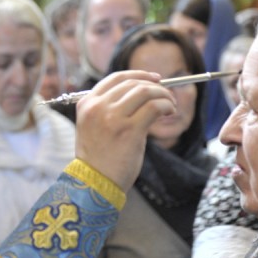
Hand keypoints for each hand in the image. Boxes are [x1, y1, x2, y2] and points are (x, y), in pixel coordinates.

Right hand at [74, 71, 176, 190]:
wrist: (94, 183)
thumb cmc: (98, 158)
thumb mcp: (93, 126)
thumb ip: (108, 108)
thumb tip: (140, 93)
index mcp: (87, 104)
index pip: (116, 78)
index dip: (138, 75)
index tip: (154, 79)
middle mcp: (98, 107)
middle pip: (133, 83)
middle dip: (155, 86)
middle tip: (167, 95)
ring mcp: (113, 117)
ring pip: (145, 92)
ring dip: (163, 95)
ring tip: (170, 106)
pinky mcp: (129, 130)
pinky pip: (154, 107)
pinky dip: (166, 106)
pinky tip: (169, 112)